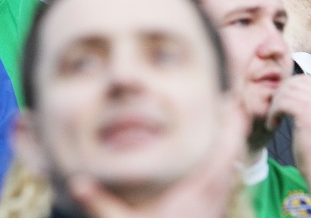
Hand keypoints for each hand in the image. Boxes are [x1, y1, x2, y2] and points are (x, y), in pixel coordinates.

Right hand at [69, 98, 248, 217]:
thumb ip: (99, 204)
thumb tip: (75, 183)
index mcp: (193, 196)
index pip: (218, 156)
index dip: (229, 130)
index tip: (233, 105)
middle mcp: (208, 201)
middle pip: (231, 158)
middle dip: (234, 130)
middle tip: (235, 103)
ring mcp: (211, 209)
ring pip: (229, 172)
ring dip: (231, 147)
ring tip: (231, 123)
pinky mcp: (209, 216)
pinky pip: (223, 184)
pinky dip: (225, 165)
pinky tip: (219, 160)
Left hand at [266, 75, 310, 174]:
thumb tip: (290, 90)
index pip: (305, 79)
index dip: (288, 88)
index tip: (281, 103)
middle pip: (294, 82)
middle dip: (280, 94)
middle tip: (274, 110)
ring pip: (286, 91)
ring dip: (275, 104)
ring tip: (273, 120)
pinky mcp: (307, 115)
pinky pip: (282, 103)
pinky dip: (273, 113)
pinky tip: (273, 126)